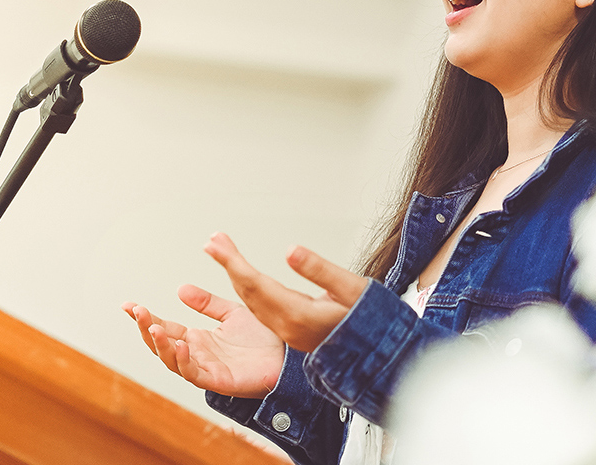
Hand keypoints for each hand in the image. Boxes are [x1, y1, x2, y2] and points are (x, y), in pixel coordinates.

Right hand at [122, 284, 284, 398]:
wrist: (291, 354)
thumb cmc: (266, 338)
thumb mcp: (232, 312)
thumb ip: (207, 303)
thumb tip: (181, 290)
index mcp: (197, 340)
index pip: (164, 328)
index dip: (145, 318)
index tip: (128, 305)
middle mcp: (198, 355)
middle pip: (161, 345)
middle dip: (146, 329)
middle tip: (137, 311)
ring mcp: (206, 369)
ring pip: (173, 361)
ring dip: (160, 345)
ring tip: (153, 327)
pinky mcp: (220, 381)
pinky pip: (195, 375)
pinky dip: (185, 362)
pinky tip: (182, 345)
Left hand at [204, 233, 369, 352]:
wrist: (382, 355)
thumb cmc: (372, 321)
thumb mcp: (352, 289)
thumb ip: (320, 270)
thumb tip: (290, 251)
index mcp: (298, 315)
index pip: (256, 284)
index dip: (232, 262)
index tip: (215, 243)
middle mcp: (287, 326)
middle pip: (247, 292)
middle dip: (228, 264)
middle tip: (212, 241)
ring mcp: (288, 331)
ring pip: (251, 301)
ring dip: (234, 274)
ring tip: (221, 250)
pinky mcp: (291, 330)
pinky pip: (260, 308)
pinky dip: (247, 287)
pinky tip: (241, 274)